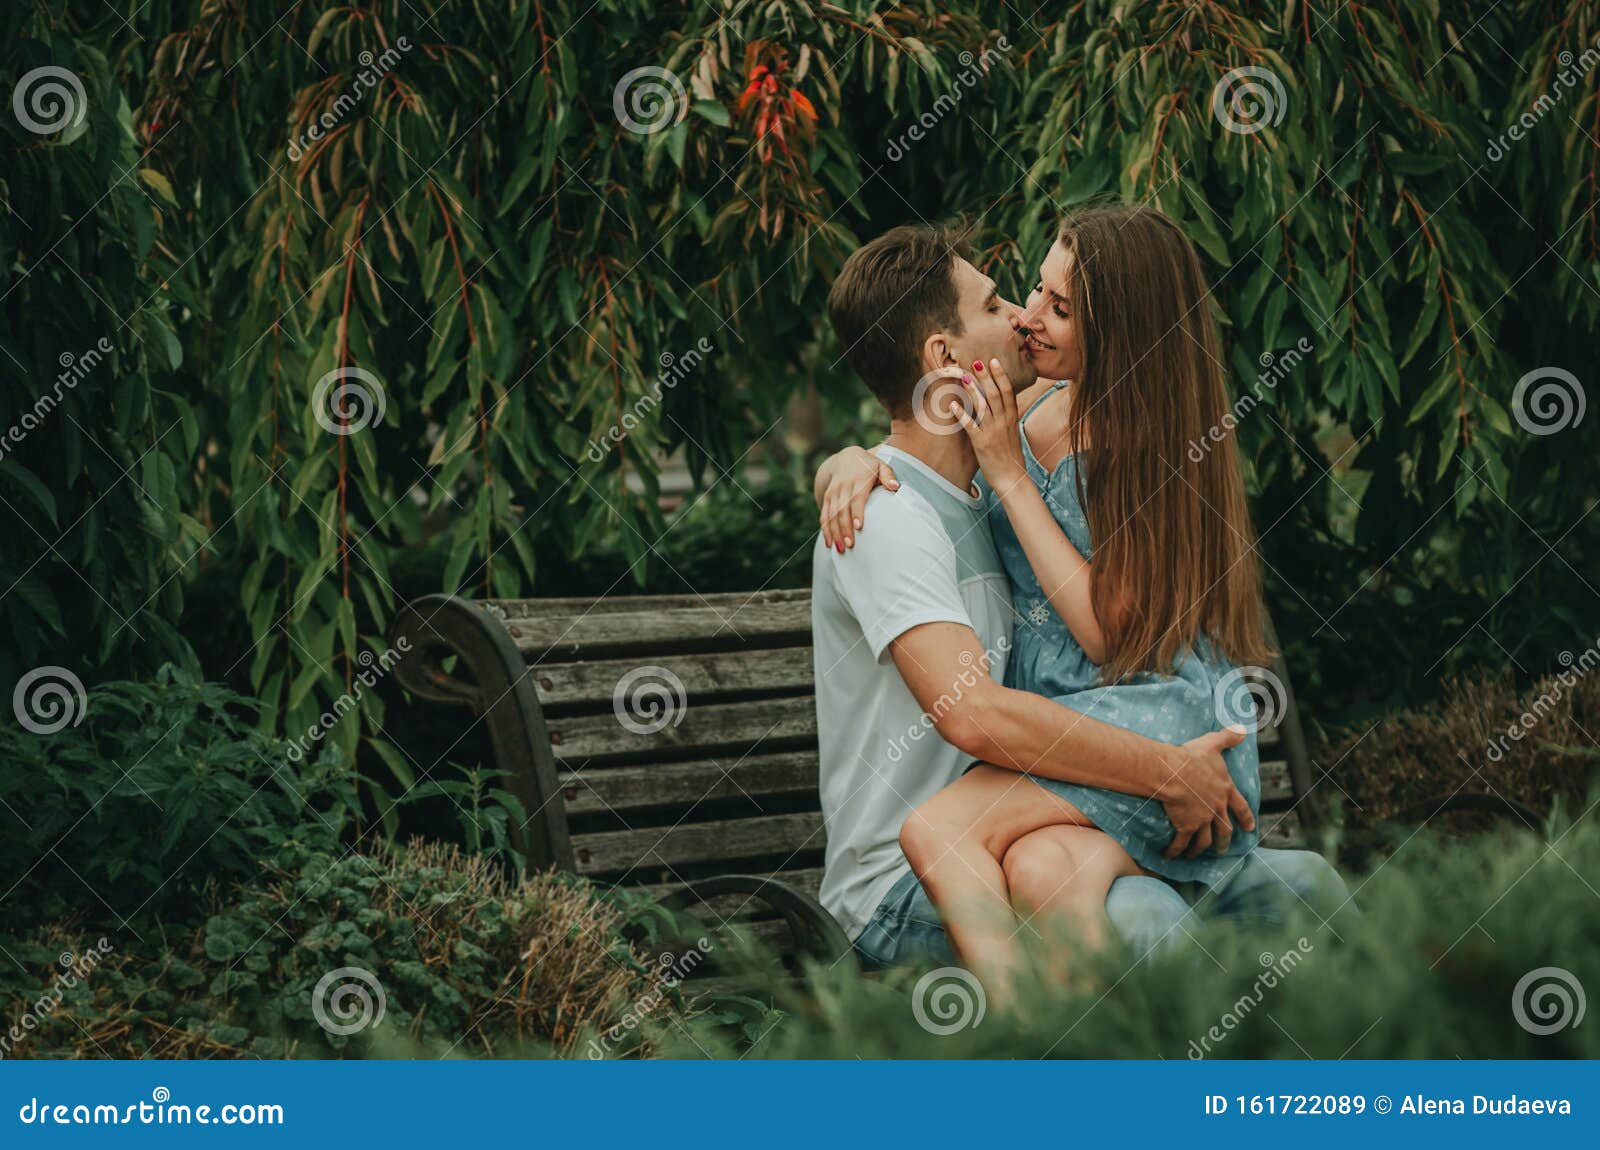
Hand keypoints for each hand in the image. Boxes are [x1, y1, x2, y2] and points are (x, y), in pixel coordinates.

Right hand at [819, 446, 897, 550]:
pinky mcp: (827, 498)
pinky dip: (825, 529)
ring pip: (831, 514)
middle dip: (844, 528)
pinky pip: (824, 514)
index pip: (856, 497)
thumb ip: (888, 476)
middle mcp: (843, 486)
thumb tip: (895, 487)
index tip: (859, 527)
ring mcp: (833, 492)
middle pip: (842, 509)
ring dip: (834, 532)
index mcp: (858, 479)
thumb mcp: (881, 466)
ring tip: (840, 549)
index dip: (857, 512)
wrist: (846, 457)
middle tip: (849, 545)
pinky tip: (829, 543)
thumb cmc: (870, 466)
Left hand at [953, 359, 1027, 489]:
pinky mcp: (981, 443)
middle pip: (995, 394)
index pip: (1008, 391)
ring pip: (983, 406)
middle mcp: (1003, 422)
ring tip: (964, 377)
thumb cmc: (1010, 455)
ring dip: (973, 390)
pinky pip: (970, 426)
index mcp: (1012, 418)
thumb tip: (1005, 403)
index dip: (1000, 375)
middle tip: (977, 362)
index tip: (993, 361)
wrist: (1012, 477)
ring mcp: (992, 432)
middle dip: (986, 377)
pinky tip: (952, 404)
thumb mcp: (1013, 432)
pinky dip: (961, 414)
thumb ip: (1008, 416)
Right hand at [1158, 726, 1255, 858]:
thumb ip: (1228, 738)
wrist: (1174, 772)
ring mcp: (1202, 820)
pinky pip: (1181, 843)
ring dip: (1201, 849)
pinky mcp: (1186, 826)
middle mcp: (1216, 809)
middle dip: (1224, 840)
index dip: (1246, 818)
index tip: (1250, 828)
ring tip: (1195, 856)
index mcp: (1225, 791)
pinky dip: (1176, 851)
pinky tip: (1169, 856)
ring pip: (1205, 840)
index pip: (1240, 807)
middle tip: (1224, 849)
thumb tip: (1243, 729)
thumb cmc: (1192, 757)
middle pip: (1224, 830)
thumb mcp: (1213, 744)